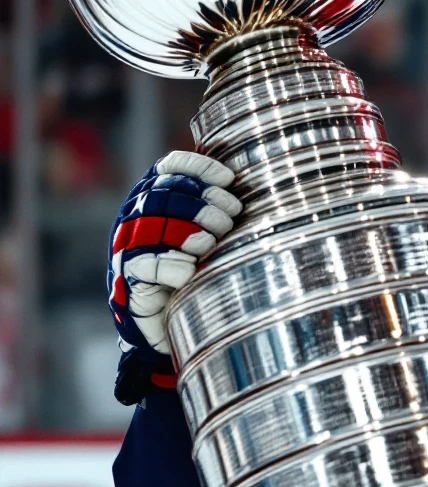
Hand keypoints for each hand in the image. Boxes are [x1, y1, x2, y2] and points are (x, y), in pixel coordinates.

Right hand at [108, 151, 240, 359]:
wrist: (170, 320)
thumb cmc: (197, 265)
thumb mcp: (209, 230)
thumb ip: (216, 204)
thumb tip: (241, 182)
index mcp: (154, 195)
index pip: (171, 166)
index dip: (200, 168)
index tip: (229, 180)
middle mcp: (136, 215)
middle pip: (168, 193)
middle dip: (205, 204)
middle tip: (228, 222)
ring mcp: (127, 245)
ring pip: (156, 225)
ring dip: (192, 232)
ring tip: (210, 245)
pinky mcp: (128, 277)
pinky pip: (149, 265)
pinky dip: (175, 267)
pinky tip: (191, 272)